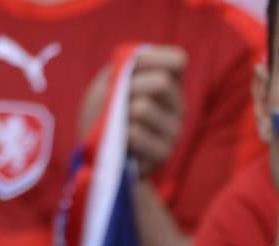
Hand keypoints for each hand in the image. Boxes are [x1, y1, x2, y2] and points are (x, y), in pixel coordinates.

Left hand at [80, 45, 185, 177]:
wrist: (99, 155)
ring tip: (118, 125)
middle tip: (116, 102)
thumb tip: (136, 62)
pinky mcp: (163, 154)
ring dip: (121, 113)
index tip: (129, 67)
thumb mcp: (109, 82)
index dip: (150, 58)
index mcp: (170, 85)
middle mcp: (179, 107)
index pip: (178, 60)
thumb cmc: (103, 113)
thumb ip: (124, 67)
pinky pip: (135, 132)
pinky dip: (119, 133)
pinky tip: (121, 142)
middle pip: (160, 82)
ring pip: (144, 107)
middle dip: (129, 87)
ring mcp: (174, 132)